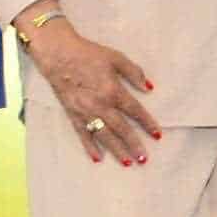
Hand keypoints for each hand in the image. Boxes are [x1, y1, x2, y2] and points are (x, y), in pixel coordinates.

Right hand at [27, 21, 163, 165]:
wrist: (58, 54)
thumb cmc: (88, 53)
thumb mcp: (116, 58)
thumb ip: (134, 73)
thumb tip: (149, 88)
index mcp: (113, 90)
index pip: (135, 111)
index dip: (147, 123)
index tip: (157, 135)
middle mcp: (100, 104)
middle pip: (121, 129)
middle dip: (134, 145)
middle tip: (144, 159)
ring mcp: (85, 111)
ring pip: (104, 135)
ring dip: (116, 150)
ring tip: (127, 163)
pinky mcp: (72, 114)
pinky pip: (82, 134)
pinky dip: (90, 147)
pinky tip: (98, 158)